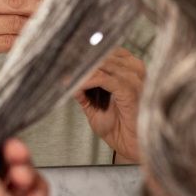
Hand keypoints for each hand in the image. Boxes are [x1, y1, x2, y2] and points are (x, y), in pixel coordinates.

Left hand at [75, 47, 144, 162]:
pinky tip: (76, 85)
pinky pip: (104, 78)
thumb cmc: (119, 128)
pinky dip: (87, 80)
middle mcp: (135, 69)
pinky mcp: (131, 90)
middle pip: (103, 53)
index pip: (105, 48)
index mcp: (129, 67)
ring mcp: (135, 79)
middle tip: (60, 64)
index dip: (84, 51)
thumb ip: (82, 90)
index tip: (64, 55)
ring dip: (81, 70)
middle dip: (80, 59)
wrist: (132, 147)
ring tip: (65, 74)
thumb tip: (66, 78)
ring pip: (102, 63)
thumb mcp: (94, 105)